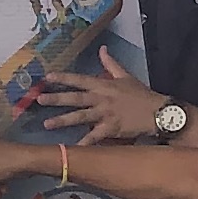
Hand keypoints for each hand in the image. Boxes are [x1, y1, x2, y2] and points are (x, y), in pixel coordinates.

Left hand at [27, 66, 162, 141]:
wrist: (158, 112)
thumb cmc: (142, 95)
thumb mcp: (126, 76)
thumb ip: (111, 63)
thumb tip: (102, 49)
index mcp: (104, 85)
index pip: (80, 79)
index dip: (63, 78)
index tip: (47, 77)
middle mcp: (102, 98)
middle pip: (76, 98)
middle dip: (56, 99)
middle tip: (39, 100)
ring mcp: (106, 114)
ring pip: (81, 116)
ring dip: (63, 120)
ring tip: (47, 124)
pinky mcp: (112, 128)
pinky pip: (95, 137)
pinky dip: (84, 143)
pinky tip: (73, 149)